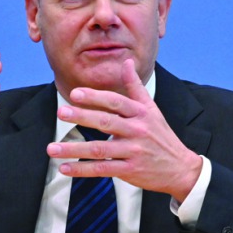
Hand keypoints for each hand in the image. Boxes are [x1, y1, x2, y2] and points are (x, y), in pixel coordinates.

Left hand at [48, 59, 202, 200]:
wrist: (179, 167)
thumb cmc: (161, 136)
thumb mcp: (152, 108)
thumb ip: (135, 86)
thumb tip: (127, 61)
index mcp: (141, 113)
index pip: (116, 102)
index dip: (96, 97)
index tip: (75, 93)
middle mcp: (138, 130)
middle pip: (106, 122)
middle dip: (82, 116)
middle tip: (61, 112)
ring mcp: (133, 151)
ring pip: (100, 149)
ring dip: (74, 149)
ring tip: (52, 148)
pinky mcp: (130, 170)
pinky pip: (102, 169)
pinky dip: (82, 170)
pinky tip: (65, 168)